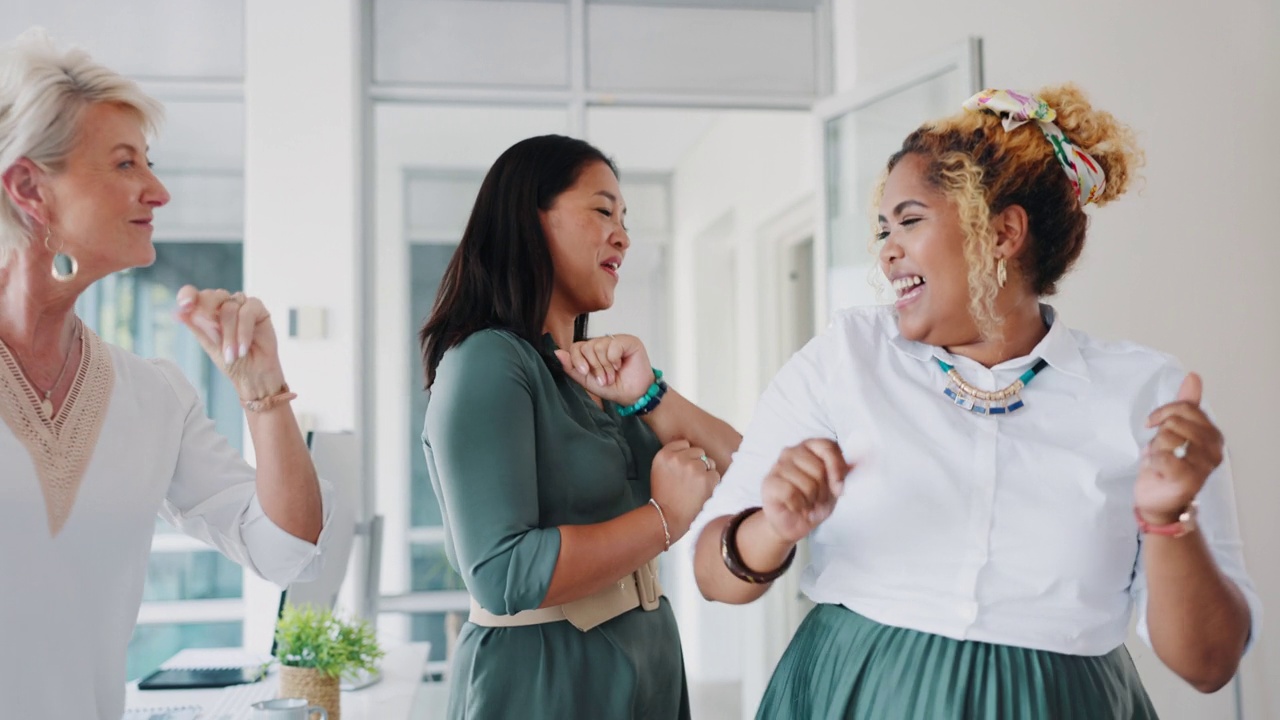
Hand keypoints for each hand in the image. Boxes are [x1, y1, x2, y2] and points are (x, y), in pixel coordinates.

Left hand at [175, 285, 285, 400]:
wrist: (253, 376)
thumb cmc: (232, 361)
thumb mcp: (210, 345)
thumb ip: (198, 327)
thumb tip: (178, 313)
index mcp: (207, 311)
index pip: (193, 295)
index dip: (187, 295)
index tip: (184, 306)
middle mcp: (223, 304)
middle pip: (211, 295)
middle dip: (209, 316)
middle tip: (213, 337)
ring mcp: (241, 305)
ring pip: (229, 308)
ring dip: (229, 335)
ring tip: (231, 356)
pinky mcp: (258, 309)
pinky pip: (248, 312)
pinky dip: (244, 331)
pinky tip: (243, 349)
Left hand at [554, 334, 654, 405]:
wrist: (633, 395)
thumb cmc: (613, 387)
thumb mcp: (588, 381)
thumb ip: (572, 368)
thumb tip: (557, 353)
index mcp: (591, 352)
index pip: (576, 347)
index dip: (577, 360)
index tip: (585, 372)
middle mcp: (602, 343)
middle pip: (587, 346)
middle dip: (595, 367)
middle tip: (604, 379)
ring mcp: (614, 340)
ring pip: (599, 346)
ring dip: (605, 366)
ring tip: (613, 375)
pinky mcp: (628, 340)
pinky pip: (613, 345)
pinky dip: (614, 359)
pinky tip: (620, 365)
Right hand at [650, 439, 719, 541]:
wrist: (667, 517)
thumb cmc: (664, 496)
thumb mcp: (659, 470)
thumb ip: (672, 456)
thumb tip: (691, 448)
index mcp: (664, 455)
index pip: (684, 444)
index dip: (686, 456)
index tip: (681, 469)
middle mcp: (678, 458)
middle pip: (698, 451)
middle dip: (697, 463)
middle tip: (688, 481)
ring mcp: (693, 467)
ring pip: (709, 463)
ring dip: (705, 473)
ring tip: (694, 488)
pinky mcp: (706, 478)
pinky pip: (715, 475)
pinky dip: (711, 484)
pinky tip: (700, 493)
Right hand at [761, 439, 850, 543]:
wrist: (794, 522)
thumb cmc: (814, 500)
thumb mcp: (836, 485)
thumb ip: (848, 469)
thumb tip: (869, 455)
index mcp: (810, 447)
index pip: (829, 447)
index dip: (837, 469)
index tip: (839, 487)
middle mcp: (792, 451)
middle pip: (819, 469)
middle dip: (824, 492)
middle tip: (818, 500)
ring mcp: (778, 466)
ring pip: (806, 484)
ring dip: (811, 501)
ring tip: (807, 504)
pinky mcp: (769, 482)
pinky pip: (791, 493)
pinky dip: (798, 506)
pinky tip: (795, 507)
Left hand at [1135, 373, 1224, 523]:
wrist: (1157, 499)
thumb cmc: (1166, 465)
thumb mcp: (1174, 429)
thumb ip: (1185, 405)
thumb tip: (1193, 377)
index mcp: (1213, 435)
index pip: (1186, 408)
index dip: (1164, 413)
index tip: (1154, 423)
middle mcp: (1214, 450)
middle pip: (1176, 421)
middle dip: (1160, 434)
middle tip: (1160, 450)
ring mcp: (1203, 466)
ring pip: (1168, 437)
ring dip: (1155, 448)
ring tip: (1160, 461)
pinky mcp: (1188, 480)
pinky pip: (1163, 456)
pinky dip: (1153, 462)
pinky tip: (1158, 471)